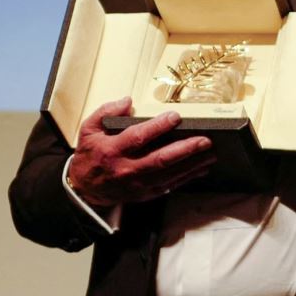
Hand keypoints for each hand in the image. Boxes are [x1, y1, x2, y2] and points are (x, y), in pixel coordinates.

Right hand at [66, 97, 217, 207]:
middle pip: (160, 159)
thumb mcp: (89, 128)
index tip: (175, 116)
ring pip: (169, 174)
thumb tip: (127, 101)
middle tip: (205, 139)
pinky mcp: (144, 194)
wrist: (85, 189)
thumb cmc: (90, 155)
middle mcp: (126, 169)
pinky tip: (201, 169)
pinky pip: (169, 186)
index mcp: (112, 150)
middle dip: (185, 149)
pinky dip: (187, 178)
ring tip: (210, 153)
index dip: (158, 127)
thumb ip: (106, 112)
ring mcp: (137, 184)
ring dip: (192, 164)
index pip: (138, 137)